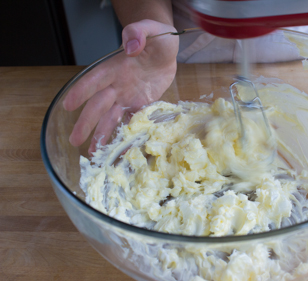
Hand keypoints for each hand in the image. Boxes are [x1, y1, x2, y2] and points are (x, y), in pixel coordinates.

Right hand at [63, 19, 178, 152]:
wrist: (168, 52)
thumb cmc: (158, 38)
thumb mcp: (151, 30)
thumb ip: (138, 33)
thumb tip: (130, 46)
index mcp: (116, 67)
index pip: (95, 80)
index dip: (81, 92)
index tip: (68, 106)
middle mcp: (118, 85)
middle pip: (99, 105)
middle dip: (87, 123)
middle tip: (74, 141)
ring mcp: (128, 96)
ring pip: (112, 117)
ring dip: (102, 134)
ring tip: (93, 152)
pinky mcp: (141, 104)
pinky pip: (132, 120)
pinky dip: (126, 134)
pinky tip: (120, 147)